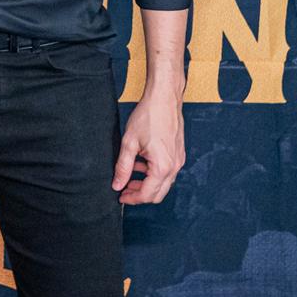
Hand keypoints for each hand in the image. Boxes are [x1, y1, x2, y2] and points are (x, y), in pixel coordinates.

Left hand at [112, 87, 184, 204]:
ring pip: (163, 183)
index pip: (147, 194)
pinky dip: (154, 173)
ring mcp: (179, 160)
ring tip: (130, 176)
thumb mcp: (129, 142)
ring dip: (147, 183)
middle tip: (124, 189)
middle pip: (158, 193)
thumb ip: (123, 167)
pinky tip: (141, 164)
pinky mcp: (179, 153)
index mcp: (163, 166)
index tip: (121, 196)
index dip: (132, 198)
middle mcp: (175, 166)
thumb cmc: (149, 116)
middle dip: (140, 195)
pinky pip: (167, 171)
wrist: (164, 98)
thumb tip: (117, 185)